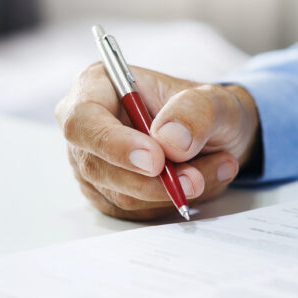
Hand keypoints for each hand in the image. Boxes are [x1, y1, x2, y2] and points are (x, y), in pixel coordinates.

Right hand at [55, 63, 259, 220]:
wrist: (212, 137)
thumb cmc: (202, 110)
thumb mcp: (214, 99)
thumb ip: (195, 112)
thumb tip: (170, 140)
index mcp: (97, 85)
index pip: (82, 121)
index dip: (115, 144)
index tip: (156, 160)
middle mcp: (85, 127)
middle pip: (98, 167)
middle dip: (151, 181)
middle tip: (195, 179)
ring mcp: (91, 163)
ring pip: (120, 195)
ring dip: (170, 192)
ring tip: (214, 170)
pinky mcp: (106, 194)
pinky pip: (133, 211)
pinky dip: (170, 203)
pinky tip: (197, 181)